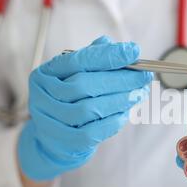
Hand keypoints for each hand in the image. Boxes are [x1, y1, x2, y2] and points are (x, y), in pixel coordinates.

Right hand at [18, 36, 152, 180]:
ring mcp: (51, 120)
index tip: (134, 52)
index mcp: (46, 73)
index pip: (79, 60)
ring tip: (138, 95)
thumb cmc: (69, 102)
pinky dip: (113, 122)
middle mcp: (43, 95)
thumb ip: (93, 60)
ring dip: (120, 100)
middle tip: (143, 77)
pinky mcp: (64, 141)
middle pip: (85, 85)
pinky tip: (125, 114)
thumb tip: (115, 46)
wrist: (53, 140)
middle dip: (120, 80)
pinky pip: (93, 131)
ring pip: (90, 108)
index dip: (108, 56)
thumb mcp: (75, 77)